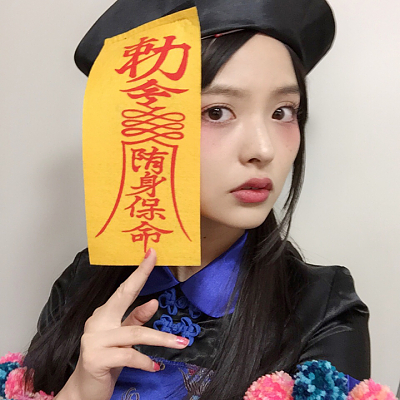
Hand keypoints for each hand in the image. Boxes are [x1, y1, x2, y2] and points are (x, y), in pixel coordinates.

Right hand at [55, 249, 188, 399]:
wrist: (84, 392)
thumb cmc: (106, 361)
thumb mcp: (124, 338)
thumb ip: (136, 320)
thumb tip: (152, 302)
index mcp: (105, 314)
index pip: (125, 290)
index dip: (138, 272)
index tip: (151, 254)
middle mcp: (98, 322)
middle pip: (125, 297)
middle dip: (141, 276)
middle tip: (155, 260)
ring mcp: (94, 339)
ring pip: (135, 333)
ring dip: (161, 338)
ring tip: (181, 343)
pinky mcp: (95, 358)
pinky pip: (128, 355)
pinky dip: (144, 360)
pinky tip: (153, 366)